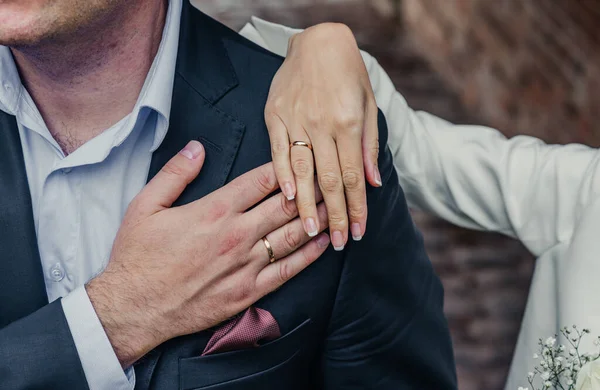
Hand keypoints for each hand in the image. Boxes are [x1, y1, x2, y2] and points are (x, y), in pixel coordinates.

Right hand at [86, 141, 329, 367]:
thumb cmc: (138, 257)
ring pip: (292, 236)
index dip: (285, 166)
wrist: (134, 307)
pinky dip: (309, 255)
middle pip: (285, 205)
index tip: (302, 155)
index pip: (260, 181)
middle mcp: (236, 235)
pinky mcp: (248, 291)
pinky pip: (287, 271)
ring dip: (317, 218)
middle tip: (331, 175)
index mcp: (214, 210)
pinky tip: (324, 243)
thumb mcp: (144, 206)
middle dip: (310, 188)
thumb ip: (174, 173)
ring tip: (336, 204)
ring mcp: (245, 265)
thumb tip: (197, 147)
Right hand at [265, 22, 379, 250]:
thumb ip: (369, 145)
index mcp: (349, 123)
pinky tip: (287, 198)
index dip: (356, 207)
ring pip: (302, 171)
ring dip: (307, 204)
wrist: (318, 41)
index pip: (353, 176)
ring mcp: (297, 120)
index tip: (357, 232)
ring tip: (311, 231)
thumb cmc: (348, 73)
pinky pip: (277, 151)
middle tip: (336, 242)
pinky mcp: (275, 115)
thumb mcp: (369, 104)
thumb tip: (372, 182)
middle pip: (329, 180)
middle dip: (334, 215)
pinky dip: (281, 176)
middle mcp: (323, 124)